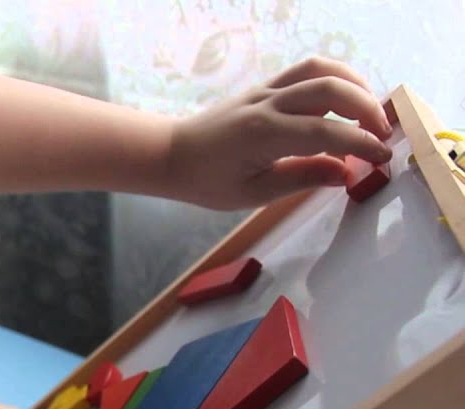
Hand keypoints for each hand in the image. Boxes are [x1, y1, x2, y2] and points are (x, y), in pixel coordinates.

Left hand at [166, 56, 393, 210]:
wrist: (171, 154)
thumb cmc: (207, 181)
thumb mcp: (253, 193)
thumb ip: (302, 178)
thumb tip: (347, 173)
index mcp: (263, 134)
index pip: (327, 132)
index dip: (361, 144)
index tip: (383, 157)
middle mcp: (267, 104)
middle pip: (331, 89)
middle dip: (367, 109)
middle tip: (383, 135)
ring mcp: (265, 90)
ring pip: (321, 69)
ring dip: (355, 85)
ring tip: (370, 113)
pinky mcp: (264, 86)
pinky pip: (306, 70)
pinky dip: (335, 78)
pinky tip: (346, 100)